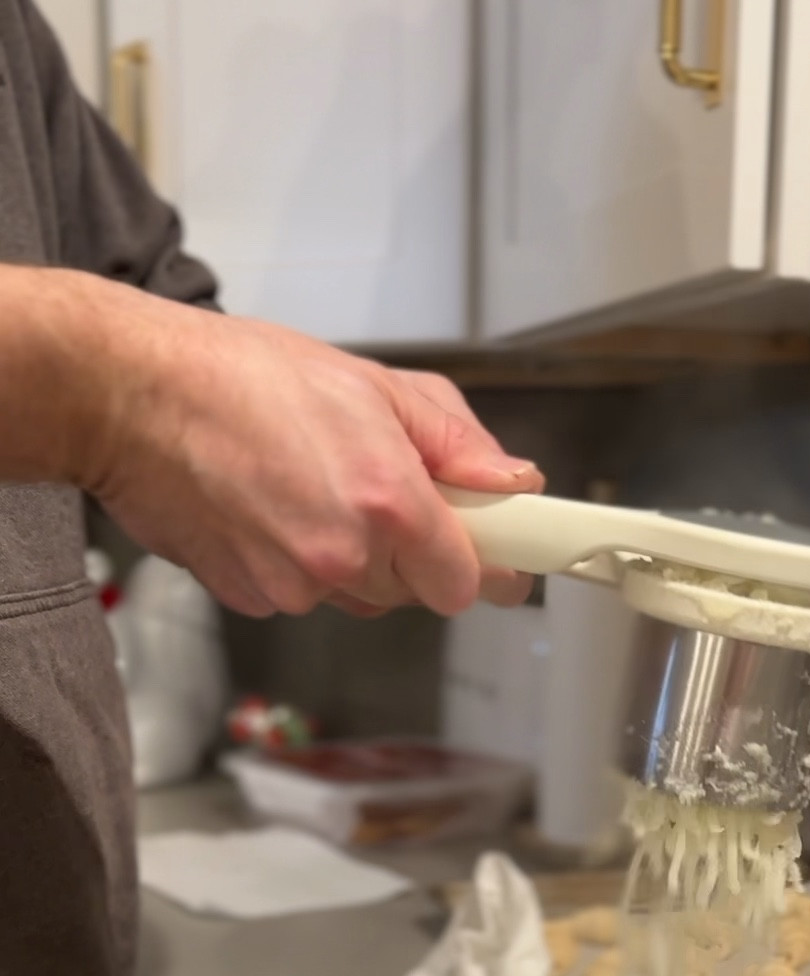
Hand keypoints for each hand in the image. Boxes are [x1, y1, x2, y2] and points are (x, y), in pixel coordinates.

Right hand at [81, 286, 542, 617]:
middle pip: (413, 592)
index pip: (467, 583)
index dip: (479, 565)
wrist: (131, 395)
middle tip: (374, 485)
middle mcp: (344, 556)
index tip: (491, 553)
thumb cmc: (240, 377)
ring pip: (356, 596)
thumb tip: (512, 482)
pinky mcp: (249, 598)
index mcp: (388, 501)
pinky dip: (296, 563)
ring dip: (351, 556)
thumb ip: (455, 443)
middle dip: (409, 550)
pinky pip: (301, 595)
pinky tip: (267, 507)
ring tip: (308, 485)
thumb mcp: (371, 385)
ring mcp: (293, 585)